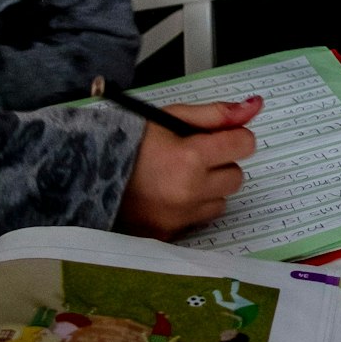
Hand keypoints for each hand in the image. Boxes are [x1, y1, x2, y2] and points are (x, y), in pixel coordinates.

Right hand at [117, 96, 262, 238]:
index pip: (243, 145)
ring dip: (209, 189)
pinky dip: (191, 208)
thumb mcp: (171, 117)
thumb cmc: (129, 142)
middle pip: (235, 176)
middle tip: (195, 156)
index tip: (222, 136)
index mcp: (190, 158)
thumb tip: (254, 106)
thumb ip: (215, 114)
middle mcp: (188, 192)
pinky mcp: (168, 235)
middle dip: (222, 164)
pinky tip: (170, 195)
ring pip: (220, 201)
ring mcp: (178, 218)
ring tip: (181, 176)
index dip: (236, 137)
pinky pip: (198, 221)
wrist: (86, 172)